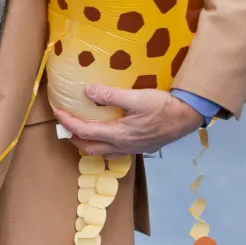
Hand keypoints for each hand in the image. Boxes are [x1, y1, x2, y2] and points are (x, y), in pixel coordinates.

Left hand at [53, 84, 203, 156]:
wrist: (187, 118)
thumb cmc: (163, 107)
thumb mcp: (136, 97)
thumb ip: (111, 95)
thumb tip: (88, 91)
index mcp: (118, 134)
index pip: (85, 131)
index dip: (68, 123)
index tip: (58, 114)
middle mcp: (122, 146)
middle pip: (90, 148)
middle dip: (74, 138)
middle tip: (65, 126)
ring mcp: (132, 149)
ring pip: (102, 152)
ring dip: (88, 143)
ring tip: (81, 131)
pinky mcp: (140, 147)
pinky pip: (114, 151)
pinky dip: (103, 144)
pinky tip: (106, 134)